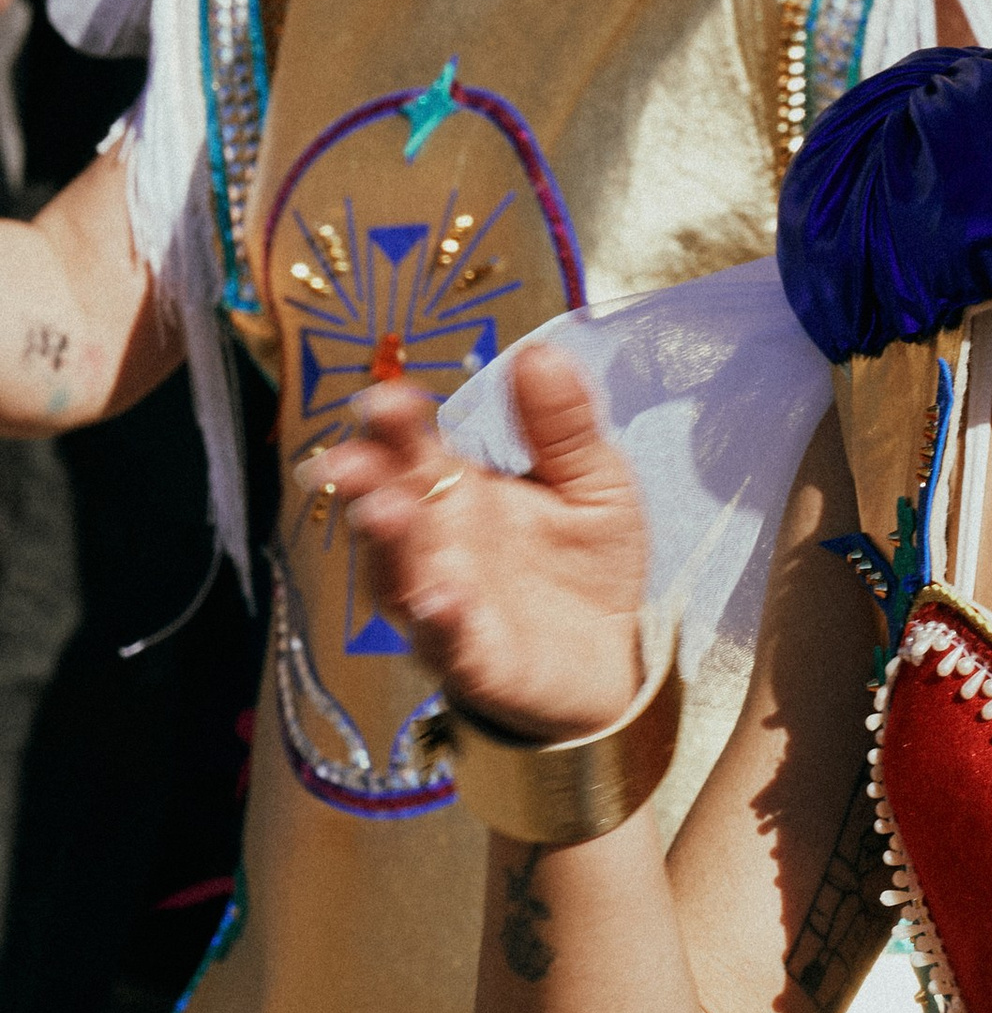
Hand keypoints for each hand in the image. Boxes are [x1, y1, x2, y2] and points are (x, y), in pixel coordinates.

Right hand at [312, 336, 646, 739]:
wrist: (619, 652)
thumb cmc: (589, 560)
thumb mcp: (594, 478)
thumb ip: (563, 423)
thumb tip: (540, 351)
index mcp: (459, 489)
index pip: (412, 448)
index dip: (394, 423)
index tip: (387, 398)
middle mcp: (438, 544)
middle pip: (388, 505)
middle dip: (365, 481)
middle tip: (352, 460)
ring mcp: (446, 604)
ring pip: (398, 575)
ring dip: (389, 546)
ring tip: (385, 513)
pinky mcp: (474, 661)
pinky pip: (447, 643)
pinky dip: (440, 622)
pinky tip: (441, 599)